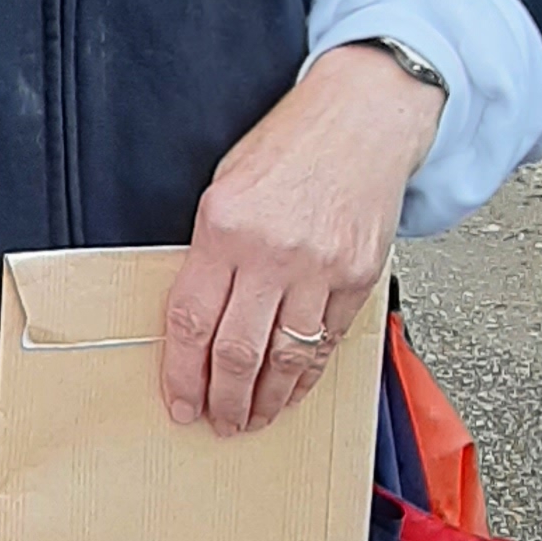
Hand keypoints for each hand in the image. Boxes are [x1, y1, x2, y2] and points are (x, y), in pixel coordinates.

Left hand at [161, 43, 443, 435]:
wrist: (362, 118)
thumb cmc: (290, 145)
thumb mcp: (224, 186)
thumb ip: (209, 251)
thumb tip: (196, 317)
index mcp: (224, 227)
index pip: (191, 319)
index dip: (181, 373)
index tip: (179, 402)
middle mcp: (271, 252)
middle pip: (238, 352)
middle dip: (223, 400)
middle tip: (216, 422)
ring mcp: (320, 268)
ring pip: (286, 359)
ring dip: (267, 401)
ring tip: (253, 419)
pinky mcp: (358, 277)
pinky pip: (327, 342)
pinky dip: (307, 375)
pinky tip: (293, 390)